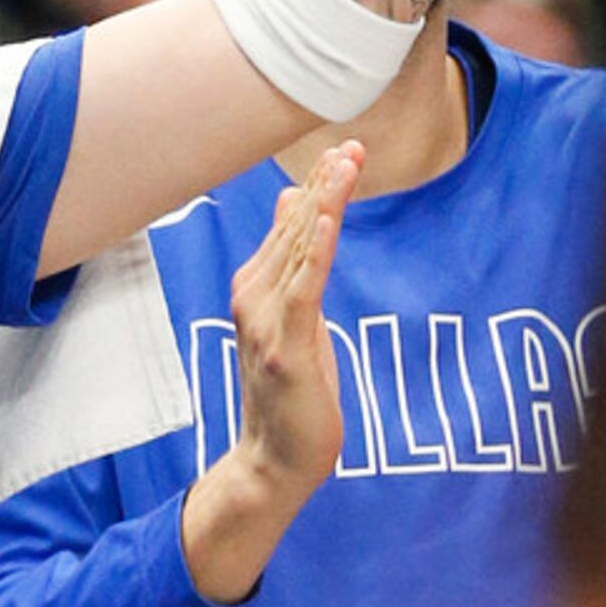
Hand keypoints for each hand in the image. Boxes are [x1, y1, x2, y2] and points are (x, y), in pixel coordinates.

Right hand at [229, 141, 359, 496]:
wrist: (274, 461)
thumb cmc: (291, 392)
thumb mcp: (296, 319)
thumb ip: (293, 264)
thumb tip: (301, 205)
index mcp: (256, 288)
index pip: (290, 225)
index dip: (319, 186)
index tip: (346, 150)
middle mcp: (252, 297)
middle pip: (294, 229)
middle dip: (326, 186)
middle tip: (353, 146)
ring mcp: (264, 322)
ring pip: (298, 250)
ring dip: (324, 204)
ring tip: (345, 166)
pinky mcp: (283, 348)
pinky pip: (301, 290)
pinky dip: (312, 251)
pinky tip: (324, 219)